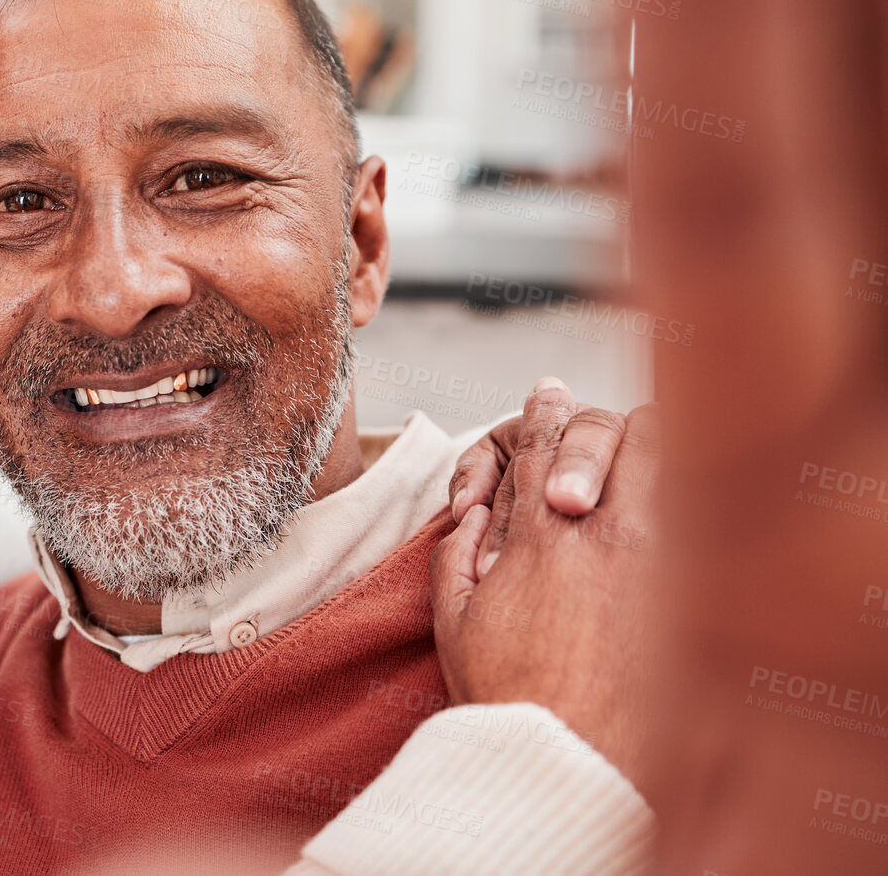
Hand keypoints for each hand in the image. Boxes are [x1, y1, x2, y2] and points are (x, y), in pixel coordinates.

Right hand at [432, 395, 660, 784]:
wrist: (565, 757)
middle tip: (589, 444)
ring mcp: (650, 553)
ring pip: (665, 456)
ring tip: (642, 464)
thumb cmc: (503, 696)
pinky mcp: (689, 584)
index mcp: (531, 537)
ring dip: (649, 452)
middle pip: (607, 430)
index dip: (538, 410)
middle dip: (594, 429)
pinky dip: (686, 496)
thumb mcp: (450, 618)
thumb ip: (458, 549)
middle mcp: (594, 531)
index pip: (534, 443)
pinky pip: (698, 507)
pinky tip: (677, 507)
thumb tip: (477, 510)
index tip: (545, 393)